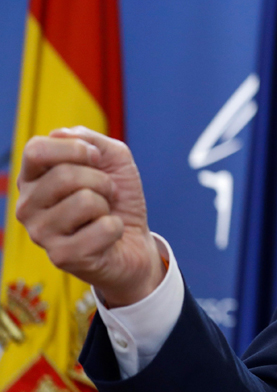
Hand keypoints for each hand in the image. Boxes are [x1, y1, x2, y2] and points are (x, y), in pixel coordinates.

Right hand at [15, 126, 163, 307]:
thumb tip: (61, 134)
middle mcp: (28, 206)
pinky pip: (103, 228)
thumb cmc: (118, 198)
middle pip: (65, 175)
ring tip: (103, 215)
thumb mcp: (112, 158)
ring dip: (107, 205)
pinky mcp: (62, 256)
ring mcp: (40, 233)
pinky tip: (106, 237)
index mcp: (34, 178)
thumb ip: (89, 140)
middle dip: (101, 180)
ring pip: (84, 201)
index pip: (36, 149)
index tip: (96, 159)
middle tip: (106, 194)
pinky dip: (116, 228)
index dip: (76, 148)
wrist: (134, 241)